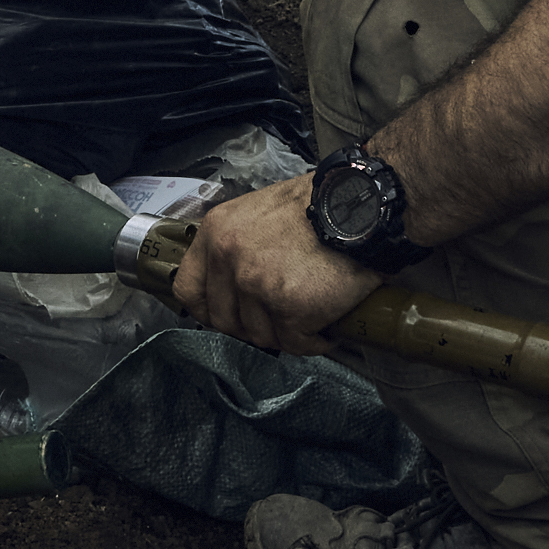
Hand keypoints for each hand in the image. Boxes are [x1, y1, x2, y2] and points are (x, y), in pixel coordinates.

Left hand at [172, 175, 381, 355]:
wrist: (361, 207)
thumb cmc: (319, 206)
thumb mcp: (259, 212)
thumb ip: (238, 244)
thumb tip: (231, 283)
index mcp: (217, 233)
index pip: (188, 289)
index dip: (208, 309)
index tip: (227, 315)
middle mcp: (229, 258)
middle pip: (224, 320)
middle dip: (254, 326)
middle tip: (281, 318)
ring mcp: (257, 284)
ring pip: (261, 335)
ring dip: (287, 333)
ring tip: (311, 317)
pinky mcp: (289, 307)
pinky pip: (296, 342)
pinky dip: (314, 340)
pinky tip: (326, 328)